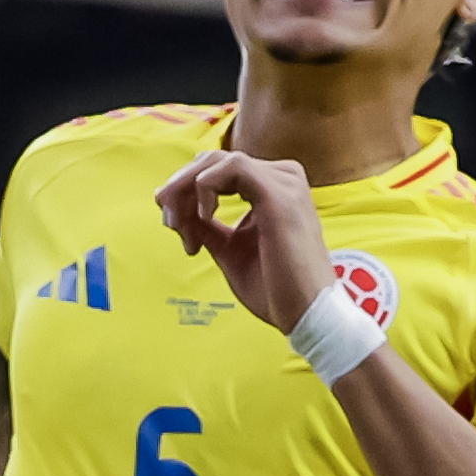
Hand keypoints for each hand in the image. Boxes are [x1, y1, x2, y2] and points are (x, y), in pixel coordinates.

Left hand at [152, 146, 332, 334]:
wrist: (308, 315)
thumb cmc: (276, 290)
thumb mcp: (230, 251)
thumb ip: (207, 228)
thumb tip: (178, 212)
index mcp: (273, 189)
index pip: (218, 171)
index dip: (187, 194)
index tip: (177, 231)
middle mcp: (281, 178)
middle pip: (213, 160)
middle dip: (180, 187)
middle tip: (167, 219)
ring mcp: (283, 183)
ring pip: (218, 160)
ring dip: (186, 188)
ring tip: (178, 223)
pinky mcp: (280, 194)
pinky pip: (233, 166)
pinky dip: (206, 187)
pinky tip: (204, 218)